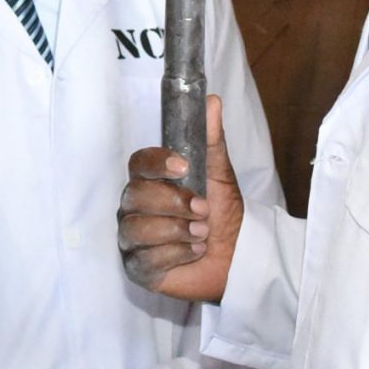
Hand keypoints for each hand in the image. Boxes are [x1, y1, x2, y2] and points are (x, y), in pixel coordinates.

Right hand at [119, 94, 241, 303]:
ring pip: (137, 229)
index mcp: (151, 181)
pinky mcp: (137, 268)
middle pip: (135, 196)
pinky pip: (145, 259)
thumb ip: (211, 140)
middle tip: (203, 210)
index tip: (183, 167)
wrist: (235, 254)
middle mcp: (135, 207)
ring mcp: (133, 238)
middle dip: (173, 203)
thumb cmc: (222, 212)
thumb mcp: (219, 174)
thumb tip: (212, 101)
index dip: (156, 164)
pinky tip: (194, 252)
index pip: (137, 164)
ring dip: (178, 231)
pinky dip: (176, 255)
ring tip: (202, 234)